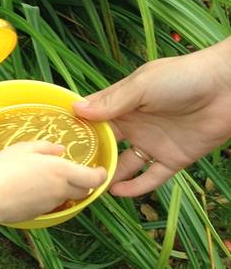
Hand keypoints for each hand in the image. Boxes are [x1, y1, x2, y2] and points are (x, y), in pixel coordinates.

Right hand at [0, 140, 107, 224]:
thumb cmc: (3, 169)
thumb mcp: (23, 149)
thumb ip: (46, 148)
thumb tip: (60, 151)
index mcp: (62, 171)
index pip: (95, 179)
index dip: (101, 175)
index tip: (99, 169)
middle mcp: (60, 190)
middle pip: (84, 191)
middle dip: (83, 183)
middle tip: (71, 172)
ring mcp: (50, 205)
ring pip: (66, 197)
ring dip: (63, 189)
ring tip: (44, 179)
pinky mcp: (38, 215)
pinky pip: (50, 205)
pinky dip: (47, 197)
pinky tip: (29, 189)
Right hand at [73, 40, 230, 196]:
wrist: (228, 87)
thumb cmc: (183, 77)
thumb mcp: (142, 85)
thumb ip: (112, 102)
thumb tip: (77, 110)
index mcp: (124, 104)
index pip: (94, 120)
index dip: (77, 131)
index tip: (55, 144)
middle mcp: (135, 125)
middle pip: (106, 146)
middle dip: (90, 158)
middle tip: (69, 173)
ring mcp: (153, 143)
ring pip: (125, 165)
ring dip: (109, 176)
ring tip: (91, 186)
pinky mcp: (173, 159)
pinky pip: (151, 177)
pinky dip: (136, 187)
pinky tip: (118, 191)